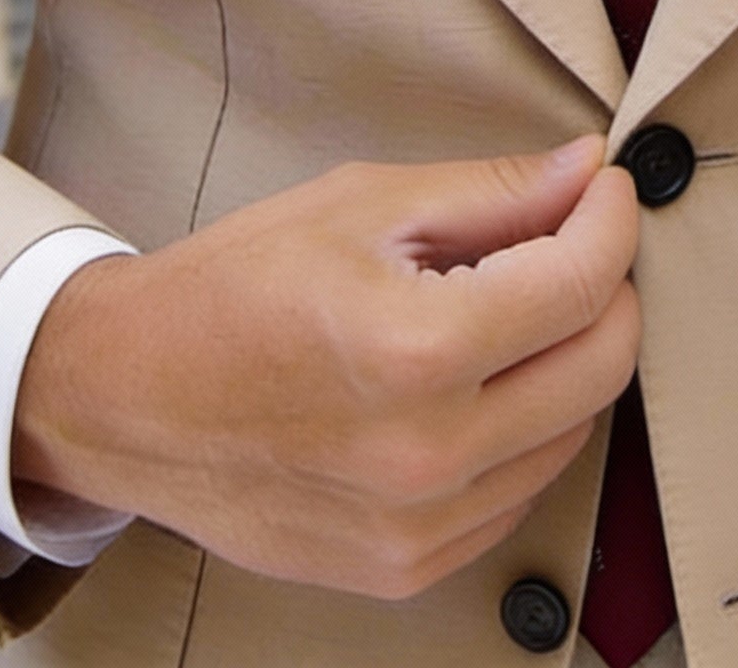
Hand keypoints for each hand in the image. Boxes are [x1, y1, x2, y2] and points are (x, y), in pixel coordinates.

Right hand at [11, 137, 638, 598]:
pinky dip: (525, 428)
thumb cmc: (234, 288)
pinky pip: (520, 491)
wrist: (127, 398)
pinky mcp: (405, 566)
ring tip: (510, 308)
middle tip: (573, 239)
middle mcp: (425, 453)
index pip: (580, 282)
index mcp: (412, 349)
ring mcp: (417, 525)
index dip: (610, 219)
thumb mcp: (362, 204)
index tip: (604, 189)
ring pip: (574, 432)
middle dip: (608, 286)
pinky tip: (476, 381)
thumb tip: (587, 172)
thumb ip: (492, 192)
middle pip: (602, 365)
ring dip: (568, 359)